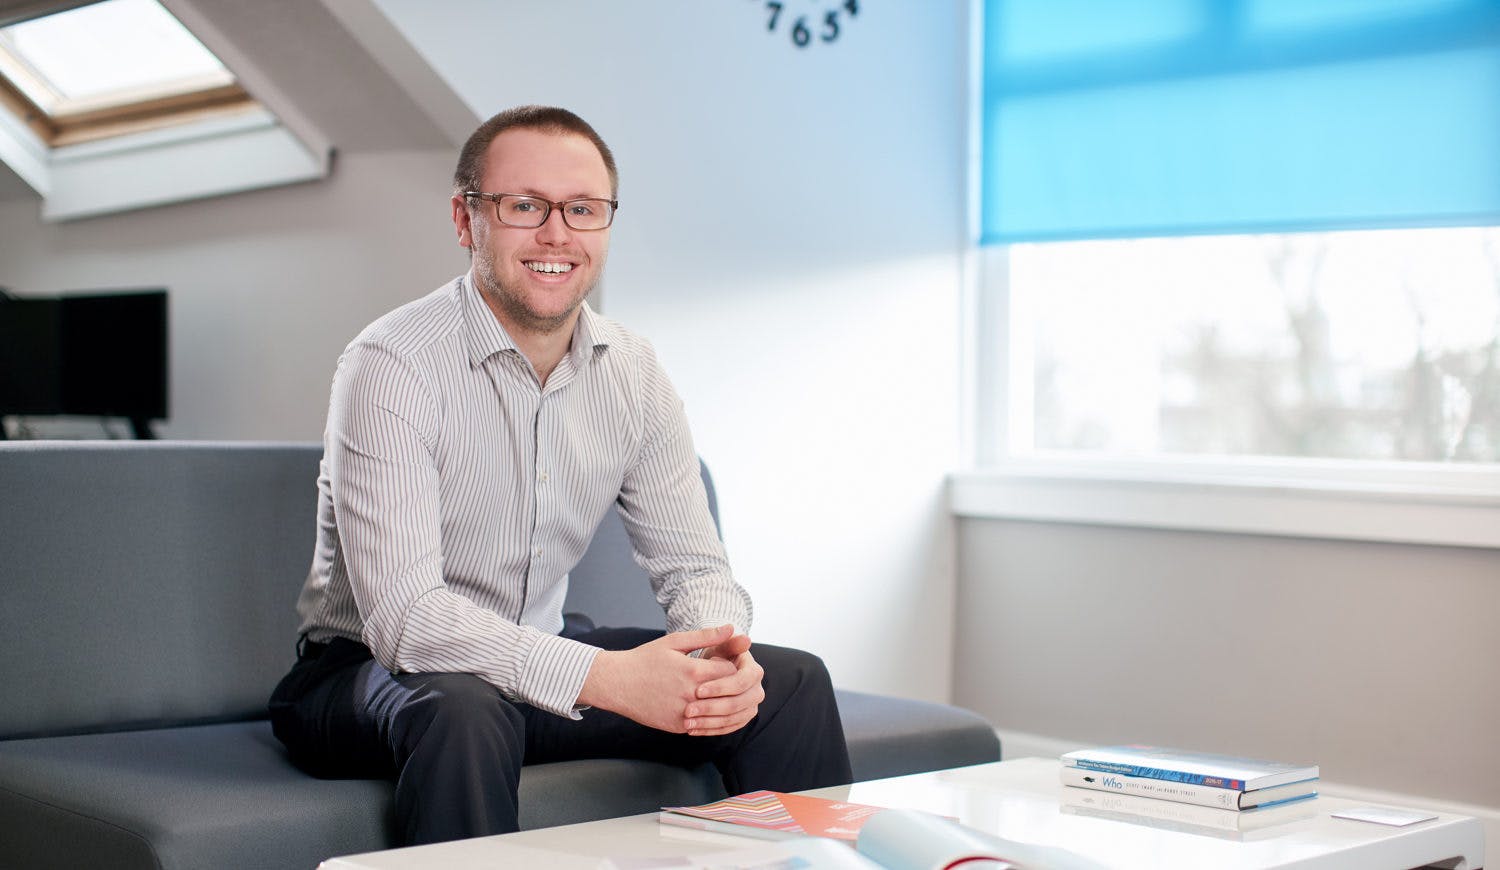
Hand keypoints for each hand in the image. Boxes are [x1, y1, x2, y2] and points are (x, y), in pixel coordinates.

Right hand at [578, 626, 737, 732]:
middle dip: (725, 683)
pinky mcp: (679, 727)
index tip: (713, 662)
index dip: (726, 665)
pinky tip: (691, 701)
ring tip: (702, 688)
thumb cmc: (645, 659)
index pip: (732, 671)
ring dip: (716, 700)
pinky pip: (704, 723)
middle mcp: (693, 695)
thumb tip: (733, 628)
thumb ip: (706, 636)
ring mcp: (686, 714)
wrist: (617, 684)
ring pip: (719, 711)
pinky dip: (703, 713)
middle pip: (728, 692)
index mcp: (694, 671)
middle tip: (710, 676)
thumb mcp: (674, 642)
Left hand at [685, 628, 764, 736]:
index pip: (742, 681)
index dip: (721, 687)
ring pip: (733, 719)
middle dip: (713, 707)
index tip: (698, 690)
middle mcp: (757, 690)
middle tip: (689, 710)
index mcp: (754, 670)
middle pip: (739, 703)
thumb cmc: (710, 656)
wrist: (709, 673)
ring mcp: (750, 706)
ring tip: (687, 722)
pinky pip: (728, 728)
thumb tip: (744, 637)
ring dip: (709, 722)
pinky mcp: (741, 719)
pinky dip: (710, 730)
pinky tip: (692, 729)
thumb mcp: (714, 646)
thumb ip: (724, 640)